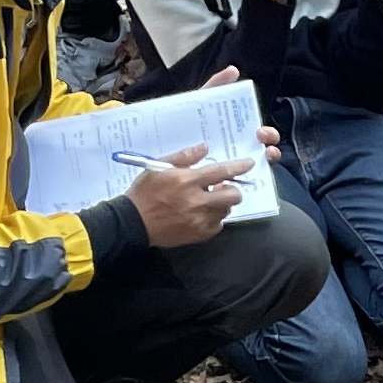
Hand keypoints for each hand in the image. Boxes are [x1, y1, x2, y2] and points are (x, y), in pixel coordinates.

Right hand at [123, 136, 262, 247]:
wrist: (133, 222)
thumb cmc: (145, 191)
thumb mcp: (159, 167)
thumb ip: (185, 156)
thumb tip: (205, 147)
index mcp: (187, 181)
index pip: (221, 172)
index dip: (238, 166)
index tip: (249, 163)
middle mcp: (196, 201)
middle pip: (233, 195)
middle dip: (233, 189)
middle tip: (223, 186)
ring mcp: (199, 220)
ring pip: (226, 210)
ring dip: (221, 203)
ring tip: (207, 200)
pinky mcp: (198, 235)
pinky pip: (217, 225)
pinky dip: (214, 218)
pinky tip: (201, 213)